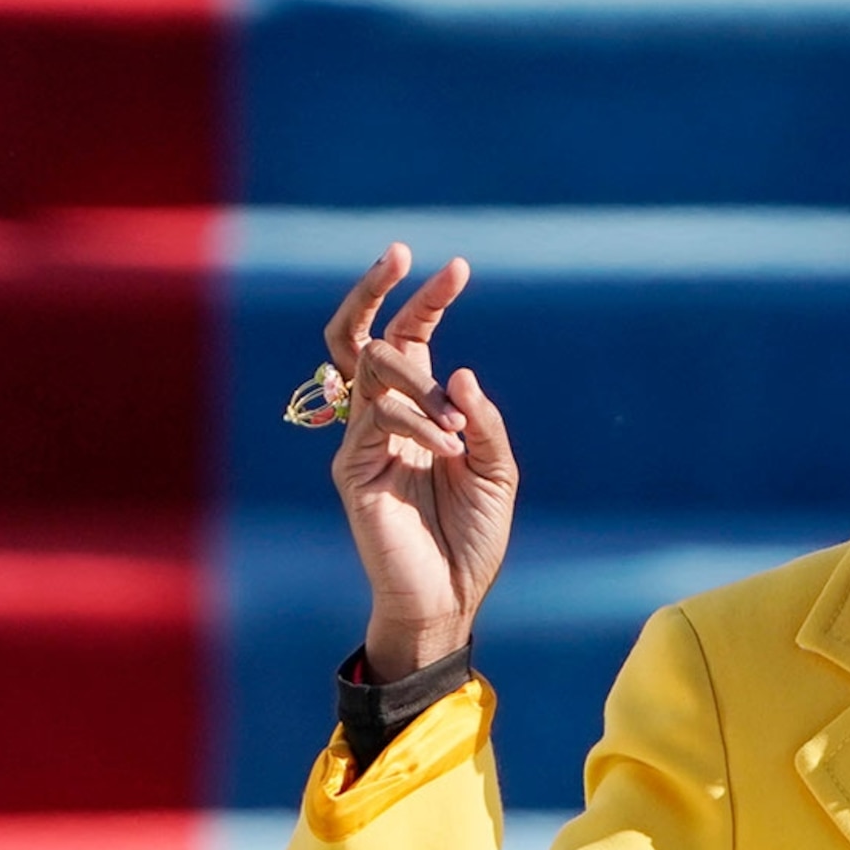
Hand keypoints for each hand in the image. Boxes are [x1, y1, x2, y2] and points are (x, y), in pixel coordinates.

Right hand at [325, 244, 518, 681]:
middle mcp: (385, 417)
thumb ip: (483, 420)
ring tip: (457, 432)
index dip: (428, 301)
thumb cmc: (474, 536)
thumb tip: (459, 371)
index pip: (412, 339)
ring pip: (371, 370)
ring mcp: (363, 440)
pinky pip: (376, 419)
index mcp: (421, 410)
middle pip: (360, 336)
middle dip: (375, 289)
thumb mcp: (497, 470)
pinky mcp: (352, 469)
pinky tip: (448, 451)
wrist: (451, 596)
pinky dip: (418, 424)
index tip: (458, 267)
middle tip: (399, 253)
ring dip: (419, 383)